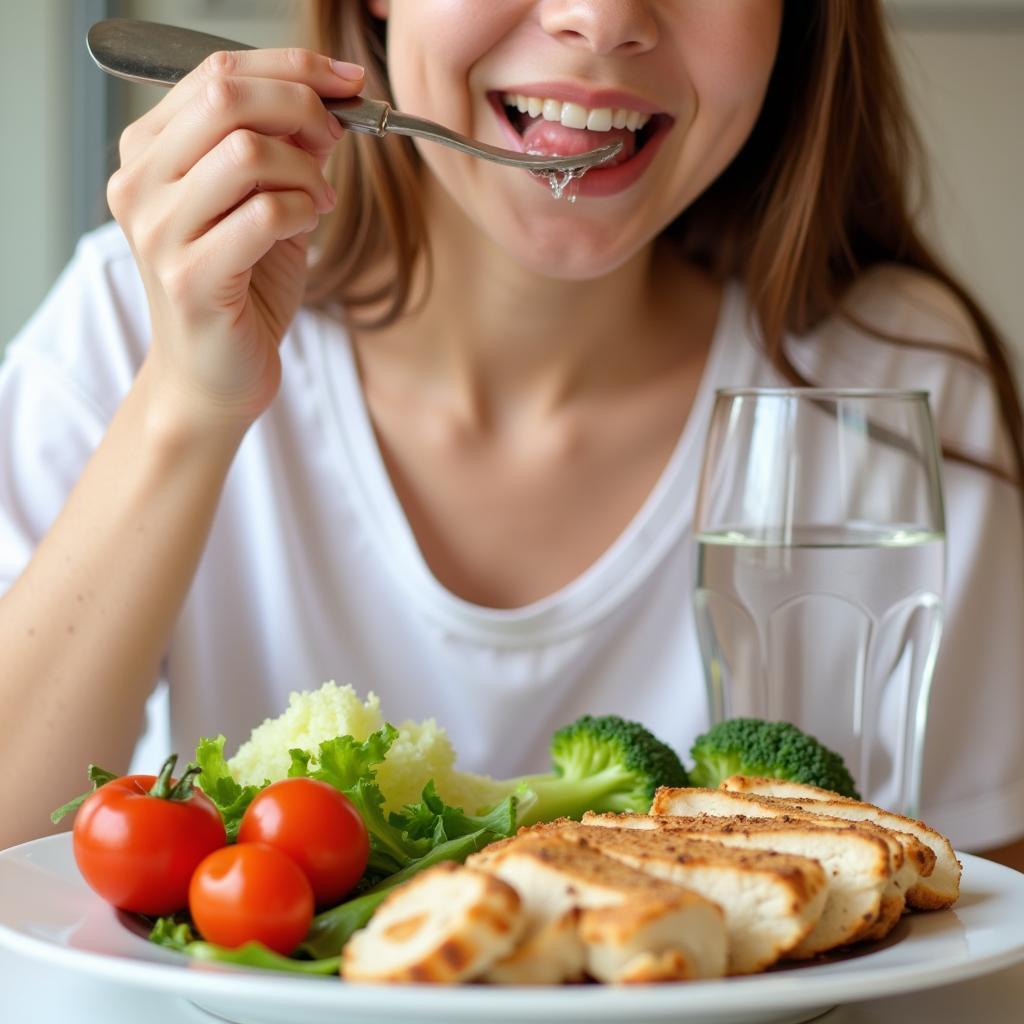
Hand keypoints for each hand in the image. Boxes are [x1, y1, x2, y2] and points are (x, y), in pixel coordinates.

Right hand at [107, 48, 363, 428]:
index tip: (346, 81)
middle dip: (300, 108)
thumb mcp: (265, 204)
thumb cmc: (241, 290)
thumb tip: (327, 102)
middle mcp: (139, 183)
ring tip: (319, 199)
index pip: (215, 72)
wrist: (216, 375)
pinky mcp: (188, 278)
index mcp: (149, 153)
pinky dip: (301, 210)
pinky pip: (261, 214)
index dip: (291, 67)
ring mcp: (157, 231)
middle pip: (225, 97)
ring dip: (304, 170)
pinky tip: (308, 223)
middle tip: (334, 141)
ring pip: (245, 152)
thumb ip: (286, 151)